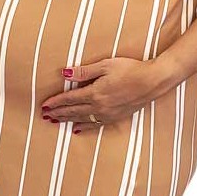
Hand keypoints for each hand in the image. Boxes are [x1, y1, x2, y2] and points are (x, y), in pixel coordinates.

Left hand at [39, 56, 163, 132]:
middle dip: (57, 113)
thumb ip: (84, 72)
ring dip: (67, 121)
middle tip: (44, 116)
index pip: (69, 99)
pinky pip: (95, 125)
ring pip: (82, 120)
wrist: (152, 81)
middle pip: (73, 111)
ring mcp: (107, 114)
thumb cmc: (130, 69)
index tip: (44, 106)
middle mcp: (99, 107)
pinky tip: (77, 129)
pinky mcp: (115, 117)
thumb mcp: (105, 65)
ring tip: (55, 122)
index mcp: (95, 93)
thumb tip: (65, 73)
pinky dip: (84, 127)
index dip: (55, 102)